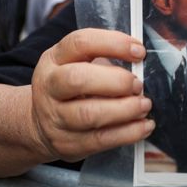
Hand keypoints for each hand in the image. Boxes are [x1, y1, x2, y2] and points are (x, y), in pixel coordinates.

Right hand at [29, 28, 153, 162]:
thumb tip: (141, 66)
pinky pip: (100, 140)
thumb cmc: (71, 87)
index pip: (81, 43)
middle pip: (78, 79)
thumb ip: (106, 60)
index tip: (139, 51)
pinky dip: (128, 133)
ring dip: (125, 109)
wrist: (42, 124)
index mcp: (54, 58)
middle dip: (116, 81)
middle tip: (138, 85)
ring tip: (144, 105)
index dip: (113, 44)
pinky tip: (144, 126)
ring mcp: (55, 117)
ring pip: (89, 114)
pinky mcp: (67, 143)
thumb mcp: (79, 63)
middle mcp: (50, 86)